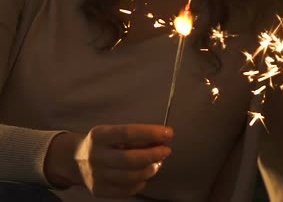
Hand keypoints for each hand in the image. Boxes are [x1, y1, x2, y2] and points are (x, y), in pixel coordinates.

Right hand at [45, 124, 172, 197]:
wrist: (74, 160)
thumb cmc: (104, 143)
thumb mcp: (114, 133)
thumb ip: (137, 136)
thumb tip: (164, 137)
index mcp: (99, 136)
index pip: (127, 133)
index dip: (150, 133)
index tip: (168, 133)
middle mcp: (95, 156)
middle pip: (129, 159)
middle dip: (153, 155)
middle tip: (166, 151)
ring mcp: (96, 175)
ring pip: (130, 176)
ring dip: (150, 170)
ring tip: (157, 164)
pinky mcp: (98, 190)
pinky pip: (126, 189)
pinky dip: (140, 182)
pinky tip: (144, 175)